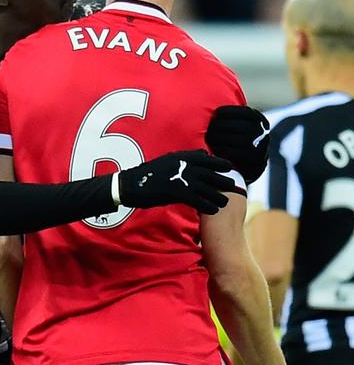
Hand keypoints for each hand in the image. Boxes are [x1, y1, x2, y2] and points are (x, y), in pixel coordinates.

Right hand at [118, 150, 234, 214]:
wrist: (131, 184)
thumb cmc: (148, 175)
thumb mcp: (168, 160)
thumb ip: (186, 158)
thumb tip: (203, 154)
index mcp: (182, 157)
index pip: (206, 158)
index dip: (219, 163)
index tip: (229, 167)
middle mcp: (184, 166)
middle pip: (209, 173)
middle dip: (222, 180)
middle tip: (233, 186)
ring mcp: (181, 179)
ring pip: (206, 188)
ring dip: (217, 196)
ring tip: (226, 202)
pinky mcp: (177, 192)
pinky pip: (197, 200)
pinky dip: (207, 205)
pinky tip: (213, 210)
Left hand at [205, 105, 269, 183]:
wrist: (252, 165)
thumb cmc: (241, 140)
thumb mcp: (243, 125)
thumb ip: (235, 117)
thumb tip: (214, 98)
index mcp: (261, 121)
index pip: (246, 112)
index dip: (230, 111)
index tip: (217, 112)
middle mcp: (263, 133)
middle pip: (239, 126)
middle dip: (221, 126)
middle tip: (209, 128)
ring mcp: (260, 147)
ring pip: (236, 140)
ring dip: (219, 138)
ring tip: (208, 138)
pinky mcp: (254, 161)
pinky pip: (235, 154)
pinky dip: (222, 151)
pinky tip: (213, 149)